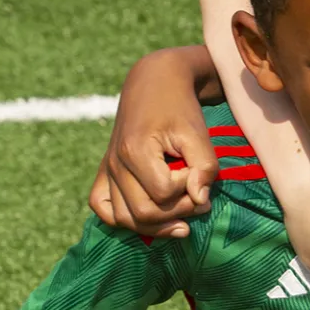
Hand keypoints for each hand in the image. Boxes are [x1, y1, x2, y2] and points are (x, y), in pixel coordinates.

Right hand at [89, 52, 217, 237]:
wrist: (154, 85)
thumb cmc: (179, 108)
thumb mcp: (199, 133)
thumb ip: (205, 166)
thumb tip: (200, 201)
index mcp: (135, 151)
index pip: (164, 193)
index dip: (188, 188)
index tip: (200, 172)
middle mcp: (114, 164)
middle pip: (144, 213)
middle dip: (179, 211)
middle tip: (199, 197)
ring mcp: (106, 170)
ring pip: (125, 219)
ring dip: (157, 224)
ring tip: (183, 214)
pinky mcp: (104, 173)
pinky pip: (104, 209)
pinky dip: (126, 219)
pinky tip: (151, 218)